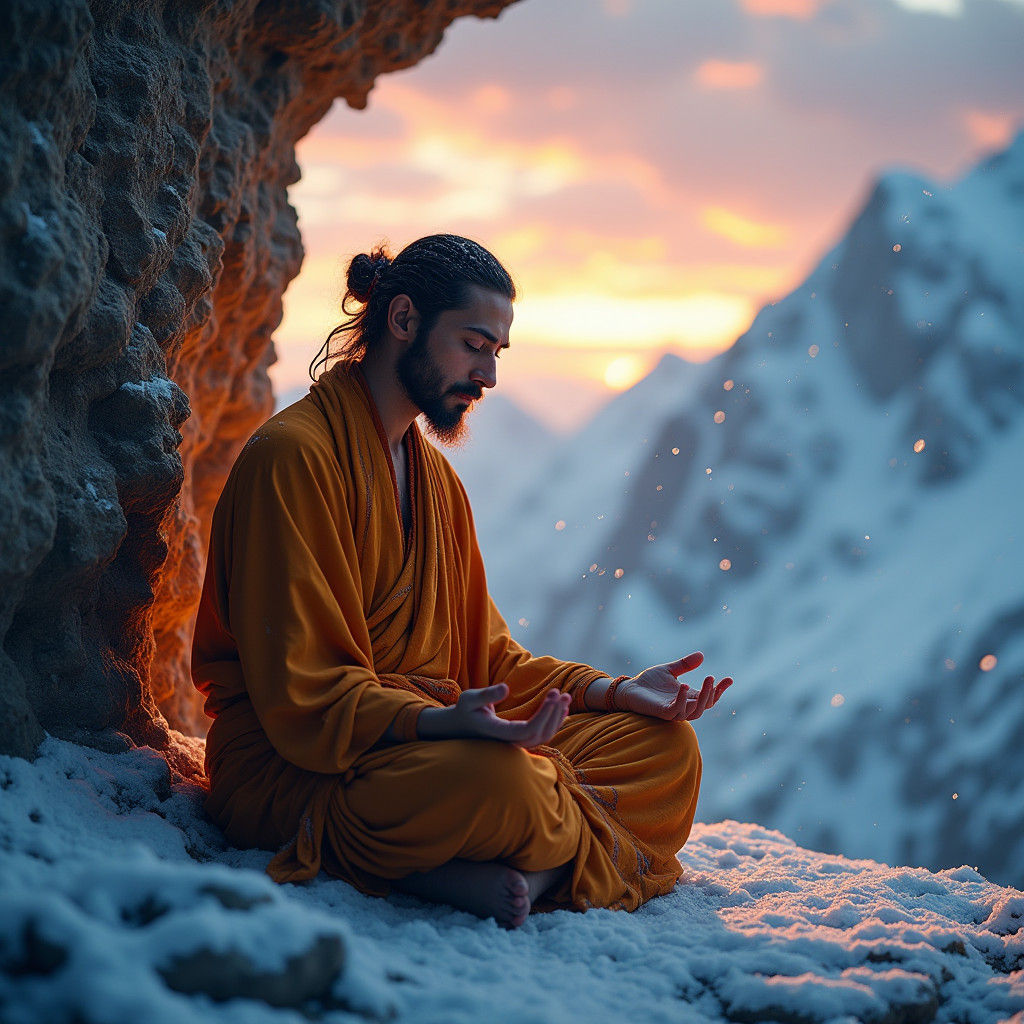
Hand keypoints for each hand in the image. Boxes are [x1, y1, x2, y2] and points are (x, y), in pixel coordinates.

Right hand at [417, 684, 569, 746]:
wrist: (460, 726)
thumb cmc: (465, 711)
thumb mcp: (469, 698)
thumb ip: (487, 694)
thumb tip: (506, 688)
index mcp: (498, 733)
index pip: (528, 730)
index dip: (544, 714)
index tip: (553, 694)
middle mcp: (509, 742)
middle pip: (539, 734)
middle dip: (553, 713)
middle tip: (560, 692)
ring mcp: (515, 743)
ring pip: (543, 736)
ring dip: (557, 717)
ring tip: (565, 697)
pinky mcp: (520, 740)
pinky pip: (541, 734)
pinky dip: (553, 721)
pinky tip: (561, 708)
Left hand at [615, 652, 731, 721]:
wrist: (630, 689)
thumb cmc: (649, 682)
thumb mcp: (669, 670)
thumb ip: (685, 665)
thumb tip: (701, 655)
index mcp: (688, 696)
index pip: (710, 697)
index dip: (720, 690)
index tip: (729, 679)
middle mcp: (684, 705)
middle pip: (705, 705)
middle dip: (712, 693)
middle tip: (713, 677)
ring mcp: (674, 711)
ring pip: (695, 711)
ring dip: (702, 697)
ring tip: (707, 680)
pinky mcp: (663, 712)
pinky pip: (677, 710)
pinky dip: (682, 699)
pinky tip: (684, 685)